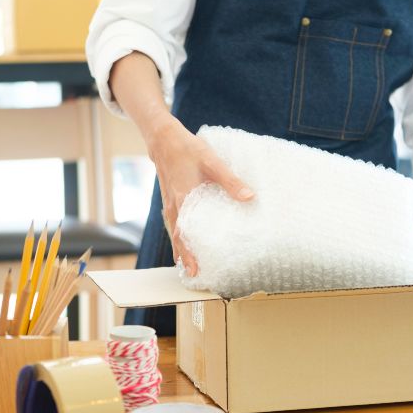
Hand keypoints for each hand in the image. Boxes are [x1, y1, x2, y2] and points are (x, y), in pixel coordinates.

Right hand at [147, 119, 253, 276]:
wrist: (163, 138)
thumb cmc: (188, 149)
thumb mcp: (212, 162)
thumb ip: (231, 181)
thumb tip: (250, 197)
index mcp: (183, 199)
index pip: (183, 233)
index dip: (188, 252)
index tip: (194, 269)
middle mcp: (174, 205)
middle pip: (176, 237)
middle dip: (184, 256)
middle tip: (192, 275)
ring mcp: (170, 202)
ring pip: (174, 230)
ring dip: (180, 247)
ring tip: (187, 263)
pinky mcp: (170, 197)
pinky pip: (173, 221)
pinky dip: (178, 233)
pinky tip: (184, 237)